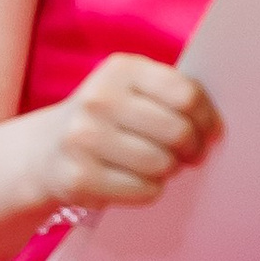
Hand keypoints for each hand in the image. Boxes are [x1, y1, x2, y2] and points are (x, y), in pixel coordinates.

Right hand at [32, 53, 221, 211]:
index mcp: (120, 69)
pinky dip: (148, 190)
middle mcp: (98, 99)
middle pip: (177, 132)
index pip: (186, 95)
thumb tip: (215, 130)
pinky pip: (143, 190)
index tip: (206, 131)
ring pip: (161, 164)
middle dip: (191, 149)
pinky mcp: (78, 177)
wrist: (45, 149)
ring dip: (167, 170)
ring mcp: (83, 138)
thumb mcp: (133, 91)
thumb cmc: (109, 120)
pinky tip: (132, 179)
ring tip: (155, 164)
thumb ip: (172, 96)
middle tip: (186, 154)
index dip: (206, 119)